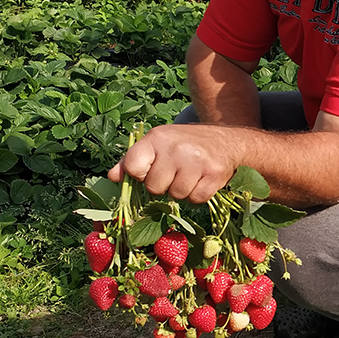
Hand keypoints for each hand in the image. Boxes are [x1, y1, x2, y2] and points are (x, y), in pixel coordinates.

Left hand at [108, 125, 235, 203]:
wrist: (227, 141)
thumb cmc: (186, 145)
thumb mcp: (158, 144)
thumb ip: (132, 160)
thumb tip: (111, 177)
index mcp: (157, 137)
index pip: (132, 168)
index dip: (141, 175)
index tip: (152, 170)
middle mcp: (176, 147)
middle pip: (155, 187)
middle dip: (163, 186)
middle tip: (175, 173)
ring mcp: (196, 161)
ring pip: (176, 196)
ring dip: (181, 192)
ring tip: (189, 176)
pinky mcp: (214, 174)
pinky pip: (196, 199)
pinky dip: (197, 195)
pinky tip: (201, 180)